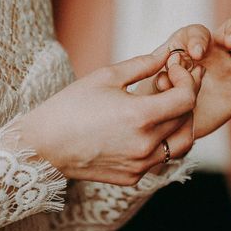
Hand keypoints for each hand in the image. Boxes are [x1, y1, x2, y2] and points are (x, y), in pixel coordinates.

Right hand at [16, 48, 203, 185]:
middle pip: (187, 119)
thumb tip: (168, 53)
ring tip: (168, 104)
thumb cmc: (71, 106)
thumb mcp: (107, 77)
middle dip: (187, 95)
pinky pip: (161, 158)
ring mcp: (140, 165)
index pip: (187, 99)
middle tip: (173, 80)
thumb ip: (144, 64)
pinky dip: (163, 139)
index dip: (188, 80)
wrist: (43, 146)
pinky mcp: (133, 177)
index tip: (173, 69)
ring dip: (182, 121)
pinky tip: (148, 124)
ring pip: (182, 143)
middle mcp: (145, 145)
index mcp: (141, 117)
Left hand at [143, 18, 230, 139]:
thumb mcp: (151, 88)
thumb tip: (167, 76)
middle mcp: (214, 53)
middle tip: (230, 42)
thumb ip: (162, 80)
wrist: (167, 127)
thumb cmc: (155, 101)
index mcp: (189, 46)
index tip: (195, 54)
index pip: (198, 32)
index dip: (199, 39)